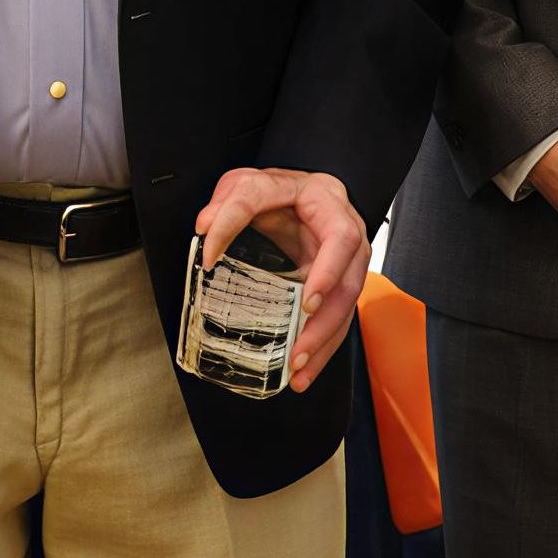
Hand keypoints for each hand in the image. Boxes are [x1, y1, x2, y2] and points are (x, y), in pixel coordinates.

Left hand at [197, 167, 370, 393]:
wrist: (290, 198)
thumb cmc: (272, 192)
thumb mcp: (245, 184)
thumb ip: (228, 202)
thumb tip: (206, 228)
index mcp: (327, 200)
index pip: (337, 235)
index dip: (325, 267)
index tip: (301, 296)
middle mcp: (346, 229)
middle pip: (350, 272)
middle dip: (329, 306)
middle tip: (303, 332)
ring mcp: (346, 260)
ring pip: (347, 300)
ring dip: (324, 336)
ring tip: (297, 366)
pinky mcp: (335, 286)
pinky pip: (336, 319)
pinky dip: (321, 349)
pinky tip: (302, 373)